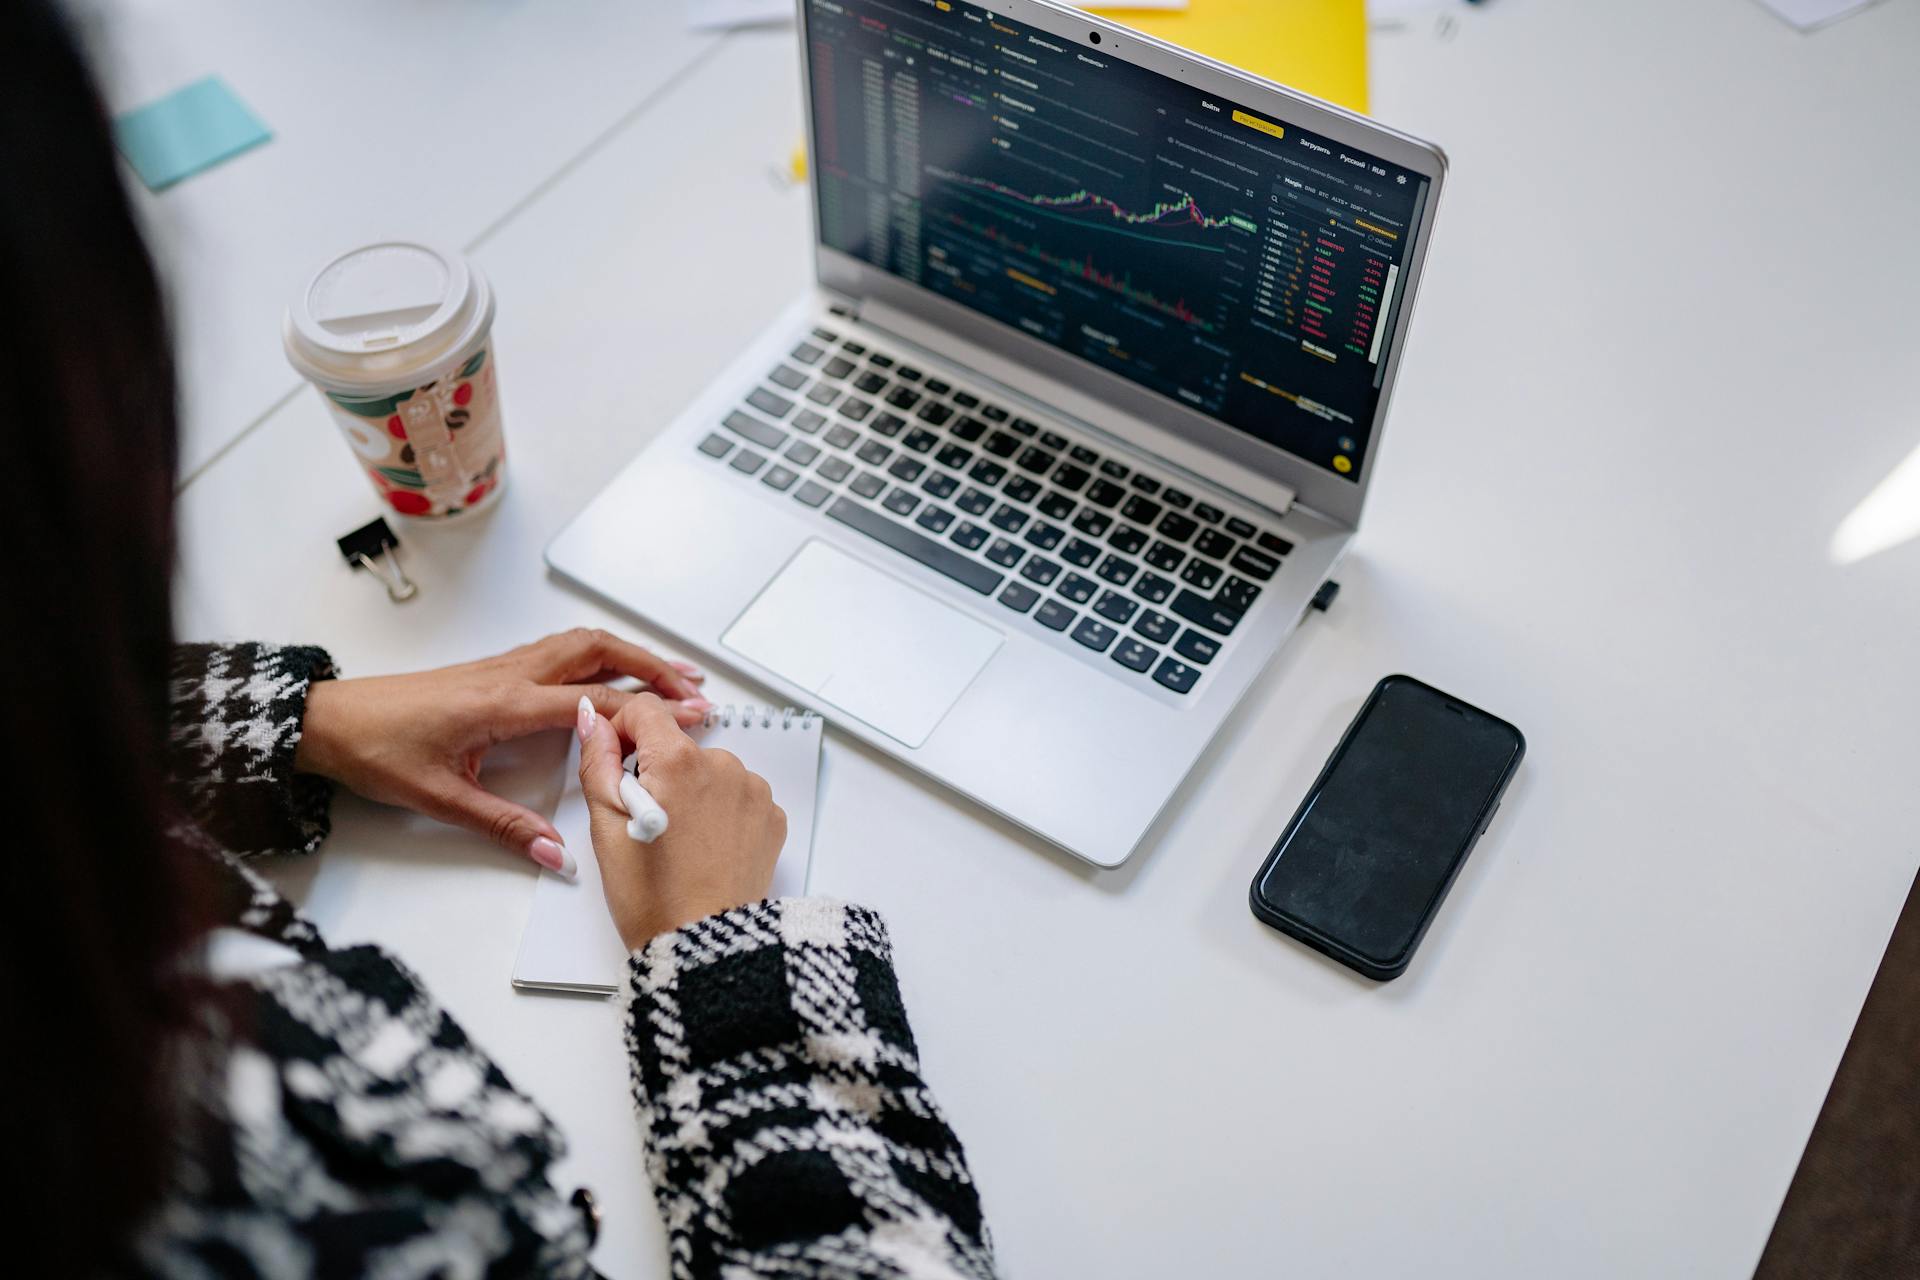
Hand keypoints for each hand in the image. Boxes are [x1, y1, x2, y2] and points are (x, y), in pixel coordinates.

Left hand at [293, 628, 711, 874]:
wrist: (329, 721)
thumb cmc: (375, 749)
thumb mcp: (440, 798)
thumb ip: (504, 827)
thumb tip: (554, 853)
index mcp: (504, 703)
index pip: (593, 702)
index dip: (647, 710)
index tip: (689, 718)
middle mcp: (510, 675)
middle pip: (598, 652)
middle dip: (653, 666)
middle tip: (695, 686)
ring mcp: (503, 667)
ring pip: (581, 644)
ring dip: (630, 654)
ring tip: (670, 673)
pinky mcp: (494, 671)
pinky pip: (560, 651)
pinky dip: (600, 656)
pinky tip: (612, 672)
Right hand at [575, 693, 786, 949]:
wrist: (704, 946)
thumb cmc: (653, 897)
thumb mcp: (605, 826)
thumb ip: (597, 761)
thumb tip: (592, 720)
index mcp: (678, 761)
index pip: (646, 712)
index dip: (623, 731)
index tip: (616, 760)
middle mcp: (723, 766)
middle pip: (679, 746)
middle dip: (658, 772)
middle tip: (646, 821)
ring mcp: (753, 791)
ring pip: (710, 771)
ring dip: (693, 792)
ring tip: (678, 840)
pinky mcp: (772, 817)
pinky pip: (739, 797)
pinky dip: (722, 812)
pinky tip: (706, 847)